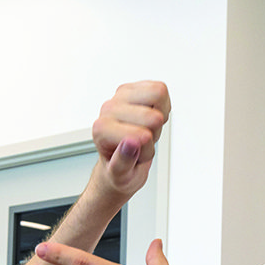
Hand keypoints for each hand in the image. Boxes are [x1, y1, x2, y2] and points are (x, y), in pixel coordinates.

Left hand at [85, 81, 169, 208]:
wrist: (120, 157)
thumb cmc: (120, 166)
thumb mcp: (121, 176)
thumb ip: (123, 162)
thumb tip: (131, 143)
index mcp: (102, 129)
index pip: (143, 135)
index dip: (147, 150)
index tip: (135, 154)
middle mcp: (108, 108)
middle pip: (154, 117)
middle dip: (154, 135)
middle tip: (141, 142)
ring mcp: (120, 96)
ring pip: (157, 96)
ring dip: (159, 117)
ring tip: (146, 129)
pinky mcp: (134, 88)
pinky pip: (161, 89)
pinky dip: (163, 106)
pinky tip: (151, 116)